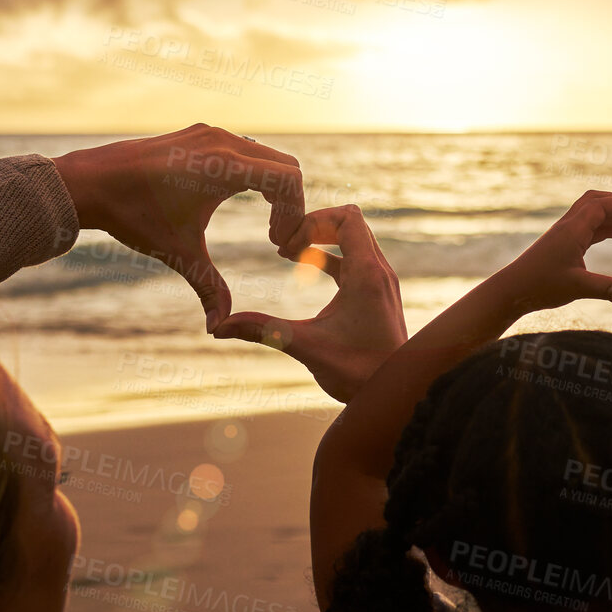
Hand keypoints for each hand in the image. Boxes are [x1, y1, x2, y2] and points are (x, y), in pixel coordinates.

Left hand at [52, 124, 306, 330]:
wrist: (87, 183)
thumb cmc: (133, 215)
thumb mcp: (178, 253)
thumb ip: (208, 289)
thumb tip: (219, 329)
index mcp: (224, 165)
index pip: (289, 179)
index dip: (294, 214)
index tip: (276, 245)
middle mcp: (222, 141)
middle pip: (287, 166)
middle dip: (290, 205)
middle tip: (276, 239)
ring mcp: (211, 133)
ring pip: (268, 157)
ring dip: (274, 190)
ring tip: (264, 226)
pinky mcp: (200, 133)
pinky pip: (246, 151)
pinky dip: (255, 176)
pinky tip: (235, 203)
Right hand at [212, 206, 405, 402]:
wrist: (393, 394)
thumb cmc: (357, 373)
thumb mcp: (305, 347)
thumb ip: (263, 330)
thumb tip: (219, 327)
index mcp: (367, 274)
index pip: (347, 217)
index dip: (312, 220)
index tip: (286, 245)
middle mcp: (380, 272)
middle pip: (350, 223)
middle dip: (313, 226)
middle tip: (282, 245)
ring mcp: (381, 282)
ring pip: (353, 240)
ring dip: (321, 241)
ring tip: (287, 253)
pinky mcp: (378, 294)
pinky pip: (354, 261)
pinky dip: (330, 257)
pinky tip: (303, 267)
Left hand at [490, 191, 611, 313]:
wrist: (512, 290)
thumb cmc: (540, 286)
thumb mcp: (577, 288)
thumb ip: (607, 290)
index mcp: (573, 229)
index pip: (602, 204)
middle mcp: (568, 225)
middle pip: (597, 200)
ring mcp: (565, 233)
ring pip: (592, 212)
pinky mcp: (563, 243)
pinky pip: (588, 226)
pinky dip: (605, 227)